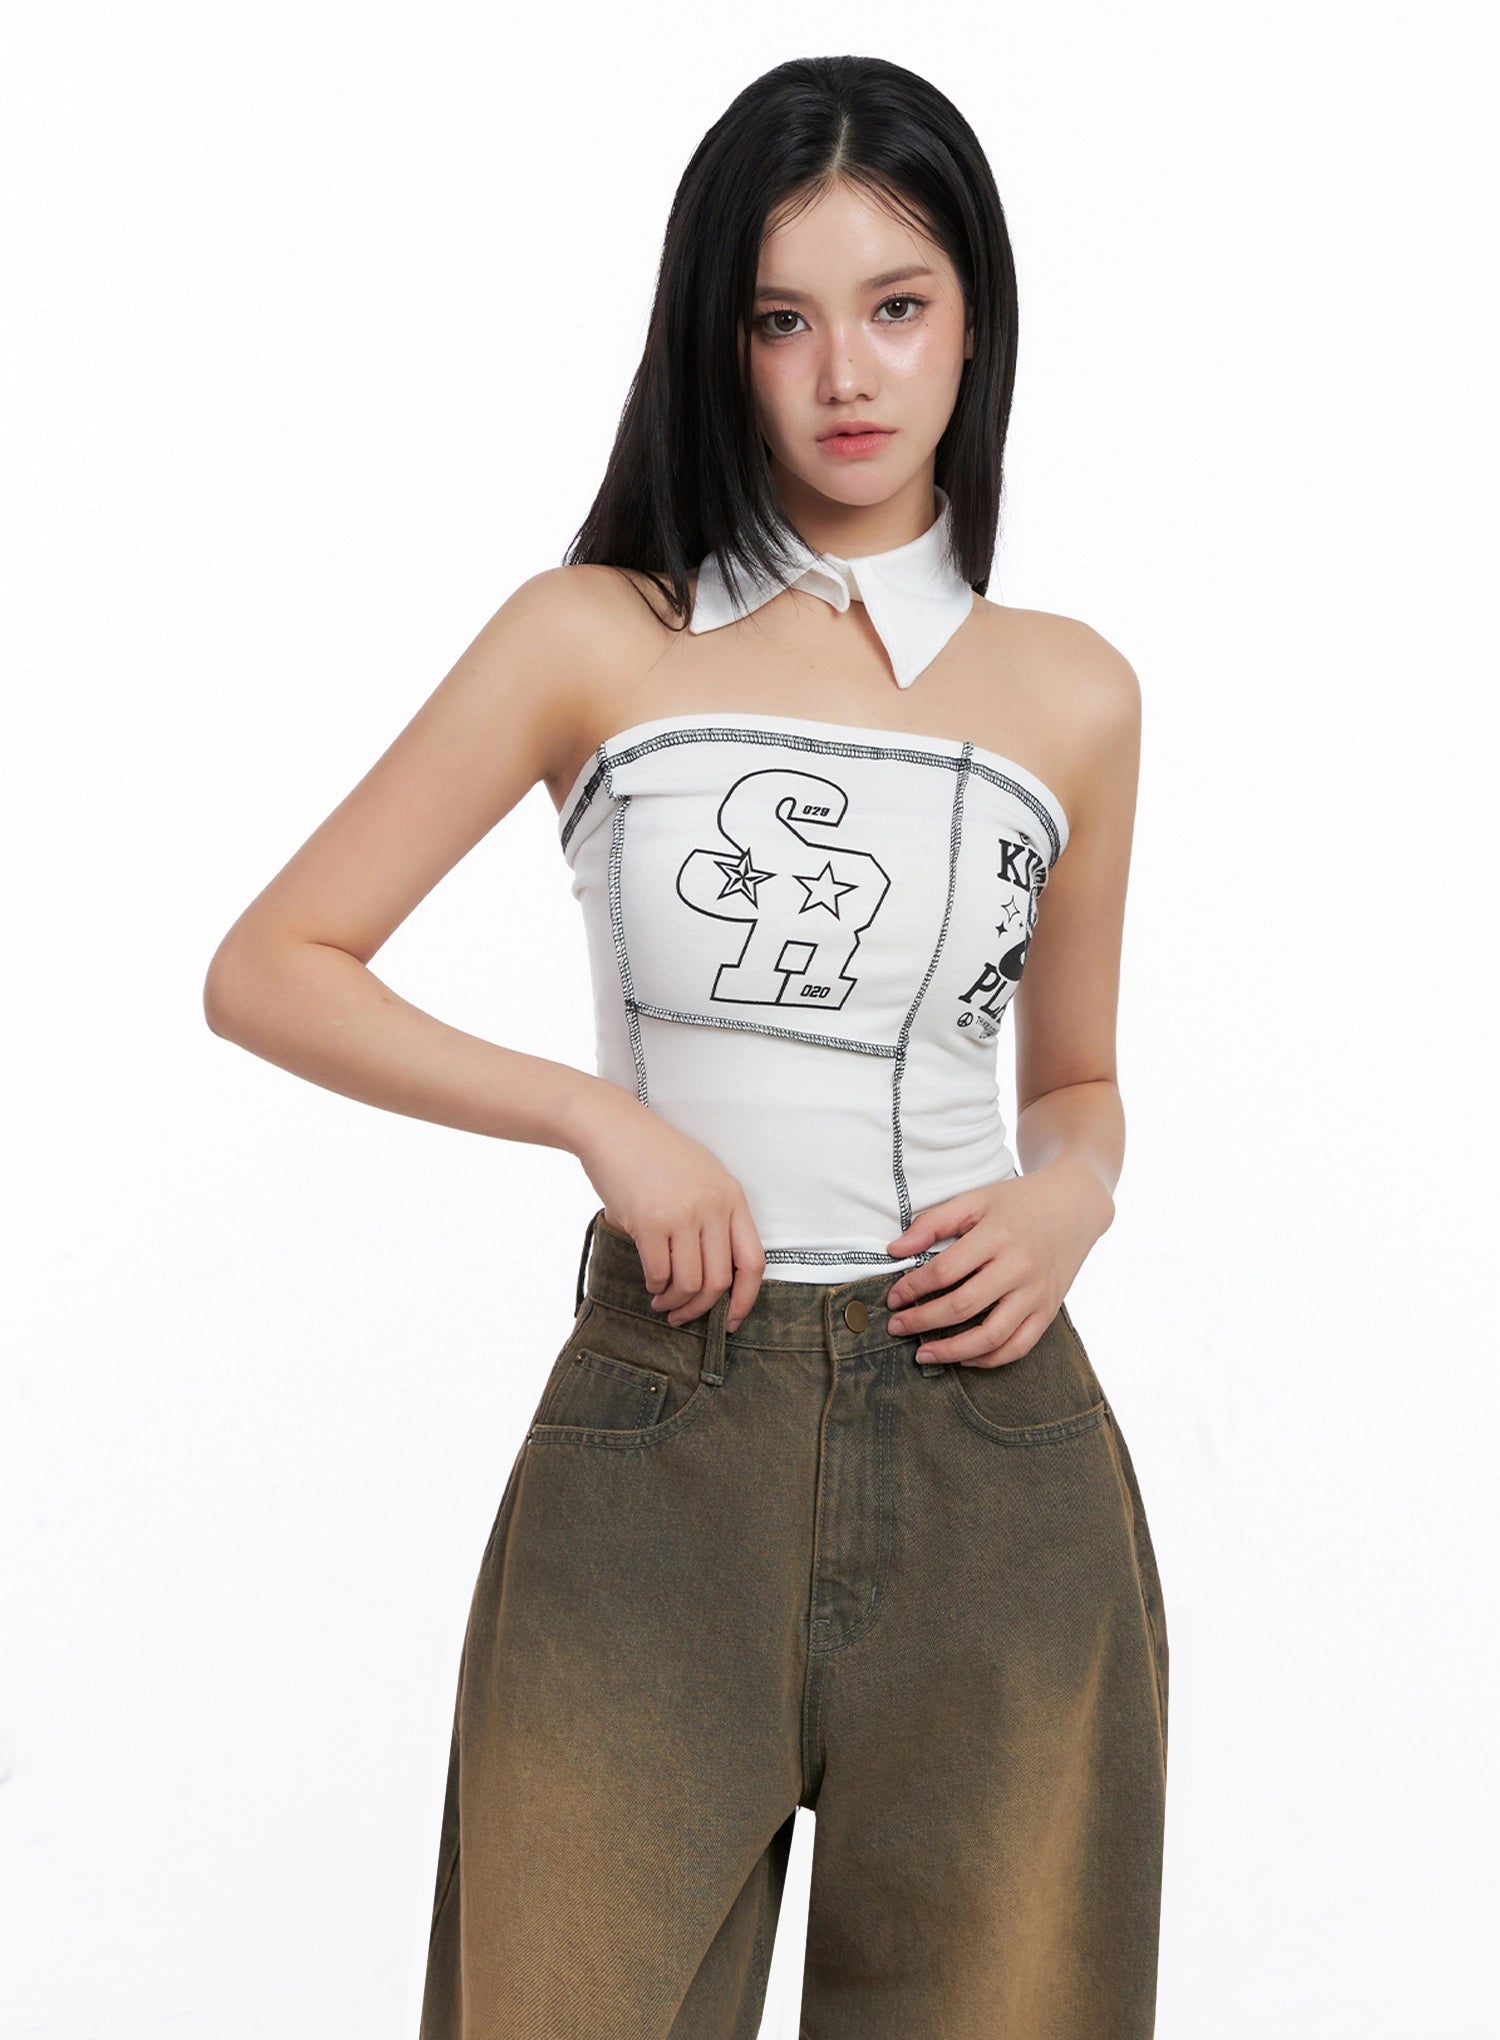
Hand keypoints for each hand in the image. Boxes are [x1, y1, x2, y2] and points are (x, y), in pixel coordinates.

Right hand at [574, 1090, 766, 1331]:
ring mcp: (683, 1214)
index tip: (730, 1320)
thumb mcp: (701, 1176)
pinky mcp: (650, 1220)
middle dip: (700, 1309)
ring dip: (674, 1301)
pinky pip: (659, 1272)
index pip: (753, 1261)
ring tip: (662, 1300)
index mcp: (732, 1196)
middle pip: (720, 1281)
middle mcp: (713, 1206)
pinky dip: (655, 1285)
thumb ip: (715, 1215)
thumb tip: (717, 1275)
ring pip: (690, 1283)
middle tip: (681, 1315)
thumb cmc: (653, 1153)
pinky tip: (650, 1282)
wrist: (612, 1127)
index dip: (746, 1299)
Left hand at [882, 1160, 1113, 1365]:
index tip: (893, 1297)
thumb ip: (933, 1222)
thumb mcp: (975, 1200)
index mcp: (997, 1236)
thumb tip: (894, 1250)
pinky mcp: (1049, 1311)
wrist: (1074, 1206)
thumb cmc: (1018, 1202)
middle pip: (962, 1306)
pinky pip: (1018, 1347)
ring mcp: (1037, 1293)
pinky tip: (964, 1358)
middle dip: (922, 1321)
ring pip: (990, 1336)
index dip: (913, 1288)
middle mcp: (1019, 1268)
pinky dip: (988, 1359)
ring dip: (951, 1351)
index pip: (944, 1271)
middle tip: (896, 1326)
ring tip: (922, 1353)